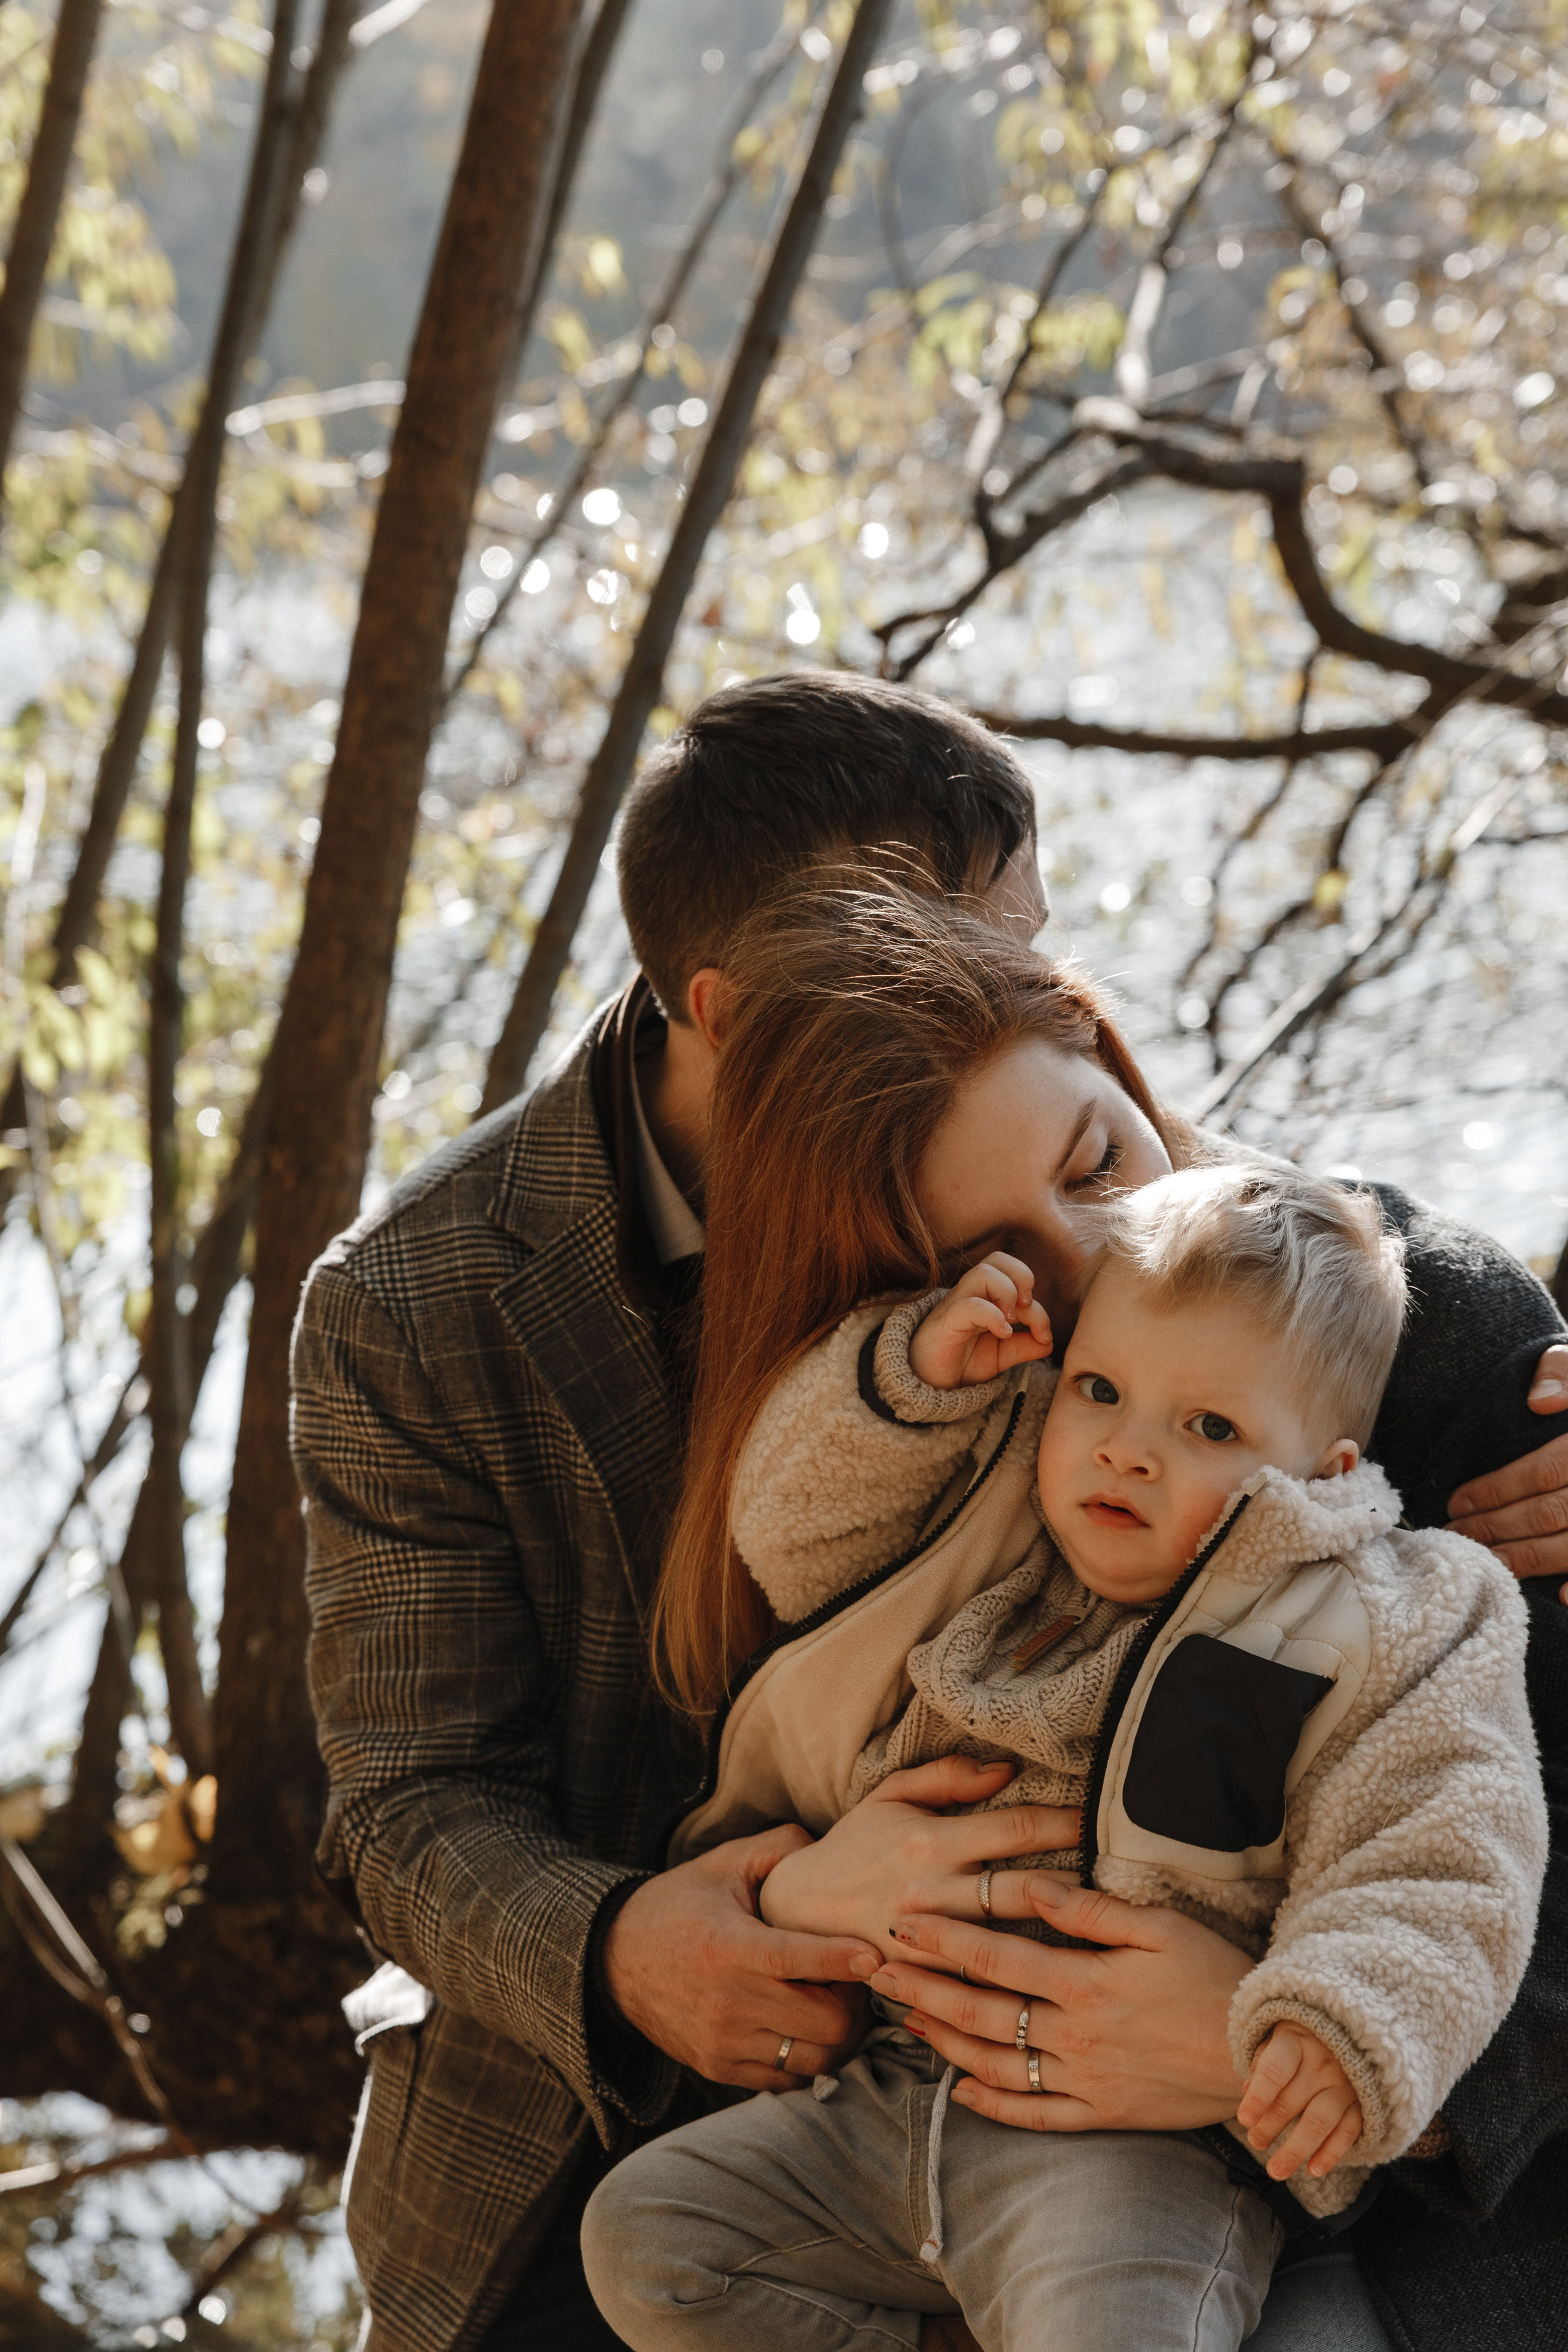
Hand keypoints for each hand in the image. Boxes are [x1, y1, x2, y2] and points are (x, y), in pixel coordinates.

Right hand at [601, 1826, 881, 2089]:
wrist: (613, 1960)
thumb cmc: (677, 1905)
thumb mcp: (722, 1864)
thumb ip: (778, 1847)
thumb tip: (826, 1847)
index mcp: (729, 1947)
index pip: (805, 1961)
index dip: (848, 1960)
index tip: (875, 1954)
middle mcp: (727, 2003)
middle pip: (824, 2022)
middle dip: (853, 2002)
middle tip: (856, 1981)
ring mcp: (723, 2043)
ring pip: (812, 2058)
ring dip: (836, 2035)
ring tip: (837, 2005)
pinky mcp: (718, 2068)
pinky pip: (785, 2079)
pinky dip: (807, 2059)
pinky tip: (807, 2029)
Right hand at [757, 1755, 1078, 1963]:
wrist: (796, 1910)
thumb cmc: (852, 1846)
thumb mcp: (889, 1796)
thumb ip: (947, 1778)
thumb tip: (1006, 1769)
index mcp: (932, 1840)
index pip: (1016, 1829)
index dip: (1066, 1823)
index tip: (1106, 1820)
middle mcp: (935, 1891)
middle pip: (1023, 1889)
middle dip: (1078, 1884)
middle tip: (1125, 1885)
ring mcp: (930, 1941)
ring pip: (1008, 1945)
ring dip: (1055, 1941)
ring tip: (1108, 1938)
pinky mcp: (922, 1978)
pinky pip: (977, 1985)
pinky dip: (1016, 1983)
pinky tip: (1055, 1984)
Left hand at [867, 1872, 1249, 2131]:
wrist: (1264, 2055)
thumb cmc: (1215, 1976)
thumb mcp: (1160, 1927)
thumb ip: (1091, 1910)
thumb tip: (1033, 1888)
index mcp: (1086, 1984)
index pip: (995, 1958)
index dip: (944, 1939)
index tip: (902, 1922)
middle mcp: (1075, 2037)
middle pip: (981, 2012)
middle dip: (925, 1988)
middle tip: (879, 1971)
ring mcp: (1086, 2081)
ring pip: (997, 2065)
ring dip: (944, 2042)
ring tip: (905, 2021)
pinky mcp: (1103, 2115)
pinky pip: (1035, 2116)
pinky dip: (993, 2107)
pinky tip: (960, 2092)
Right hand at [909, 1253, 1052, 1389]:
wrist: (928, 1385)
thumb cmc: (961, 1362)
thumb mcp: (1001, 1355)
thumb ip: (1025, 1346)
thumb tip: (1049, 1341)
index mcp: (986, 1297)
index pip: (1015, 1278)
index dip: (1038, 1304)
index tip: (1043, 1334)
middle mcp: (971, 1295)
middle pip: (998, 1259)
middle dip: (1022, 1277)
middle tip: (1026, 1310)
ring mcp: (957, 1305)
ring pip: (984, 1273)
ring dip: (1008, 1293)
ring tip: (1011, 1321)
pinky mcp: (946, 1322)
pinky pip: (970, 1305)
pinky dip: (993, 1316)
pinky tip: (1002, 1333)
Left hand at [1237, 2023, 1362, 2180]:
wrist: (1352, 2030)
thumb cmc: (1302, 2035)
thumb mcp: (1279, 2036)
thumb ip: (1263, 2061)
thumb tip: (1246, 2091)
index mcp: (1296, 2039)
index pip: (1275, 2070)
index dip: (1259, 2096)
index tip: (1244, 2119)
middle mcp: (1324, 2060)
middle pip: (1293, 2099)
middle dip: (1271, 2125)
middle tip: (1255, 2141)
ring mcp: (1346, 2082)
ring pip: (1319, 2121)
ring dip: (1296, 2149)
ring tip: (1276, 2170)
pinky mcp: (1363, 2102)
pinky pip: (1348, 2131)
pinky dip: (1331, 2153)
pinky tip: (1313, 2171)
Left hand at [1448, 1343, 1567, 1602]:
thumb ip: (1561, 1370)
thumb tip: (1539, 1401)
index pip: (1543, 1471)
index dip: (1497, 1489)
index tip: (1456, 1502)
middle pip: (1552, 1513)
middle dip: (1498, 1529)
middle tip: (1456, 1537)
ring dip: (1528, 1560)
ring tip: (1488, 1564)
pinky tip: (1561, 1597)